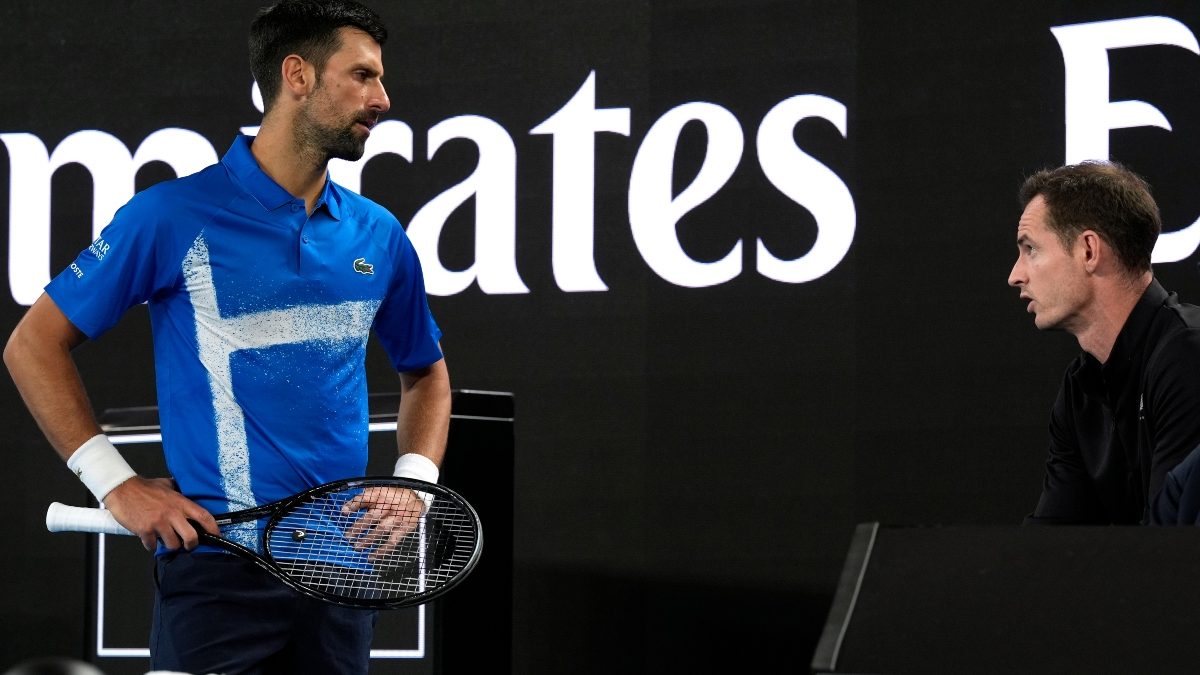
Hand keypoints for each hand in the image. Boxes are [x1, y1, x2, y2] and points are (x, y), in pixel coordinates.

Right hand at [102, 477, 218, 550]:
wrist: (122, 489)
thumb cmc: (144, 487)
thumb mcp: (167, 485)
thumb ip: (179, 491)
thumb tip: (189, 492)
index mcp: (180, 502)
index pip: (203, 516)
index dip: (213, 528)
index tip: (216, 535)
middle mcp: (172, 513)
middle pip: (191, 537)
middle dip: (192, 544)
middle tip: (188, 544)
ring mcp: (158, 523)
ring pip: (172, 544)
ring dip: (169, 544)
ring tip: (164, 538)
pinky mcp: (144, 530)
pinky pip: (152, 545)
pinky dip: (151, 544)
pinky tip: (149, 538)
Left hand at [341, 485, 425, 565]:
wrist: (416, 498)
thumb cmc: (392, 497)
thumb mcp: (377, 493)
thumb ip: (360, 501)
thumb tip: (344, 511)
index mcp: (382, 494)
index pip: (367, 497)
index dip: (355, 505)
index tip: (344, 513)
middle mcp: (390, 505)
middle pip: (373, 516)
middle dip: (359, 526)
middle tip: (348, 536)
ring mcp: (398, 517)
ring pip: (382, 529)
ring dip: (368, 539)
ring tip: (357, 546)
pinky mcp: (404, 528)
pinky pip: (393, 541)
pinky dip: (382, 550)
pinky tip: (372, 556)